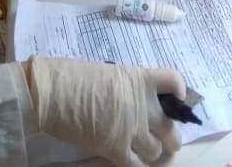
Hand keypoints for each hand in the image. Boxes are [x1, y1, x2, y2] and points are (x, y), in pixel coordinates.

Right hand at [25, 57, 185, 165]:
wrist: (51, 92)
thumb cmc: (71, 76)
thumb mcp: (107, 74)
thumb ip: (125, 88)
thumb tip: (128, 100)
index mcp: (139, 79)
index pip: (174, 82)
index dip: (179, 93)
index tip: (175, 100)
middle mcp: (142, 106)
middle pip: (171, 127)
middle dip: (170, 135)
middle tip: (163, 138)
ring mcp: (132, 130)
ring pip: (157, 150)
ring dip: (150, 151)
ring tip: (141, 150)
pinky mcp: (117, 150)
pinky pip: (138, 166)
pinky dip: (136, 165)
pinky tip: (130, 160)